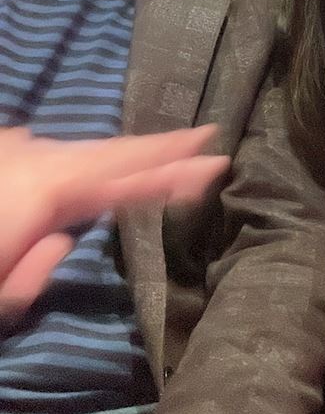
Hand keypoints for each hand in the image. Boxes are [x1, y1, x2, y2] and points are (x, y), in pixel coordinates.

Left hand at [0, 125, 228, 314]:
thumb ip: (36, 274)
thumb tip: (65, 240)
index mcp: (46, 188)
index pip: (124, 173)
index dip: (173, 164)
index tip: (215, 156)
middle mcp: (38, 159)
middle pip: (111, 155)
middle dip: (162, 150)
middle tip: (207, 139)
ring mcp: (18, 150)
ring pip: (81, 154)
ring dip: (120, 157)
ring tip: (167, 153)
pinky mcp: (5, 153)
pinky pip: (52, 156)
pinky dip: (79, 162)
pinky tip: (84, 169)